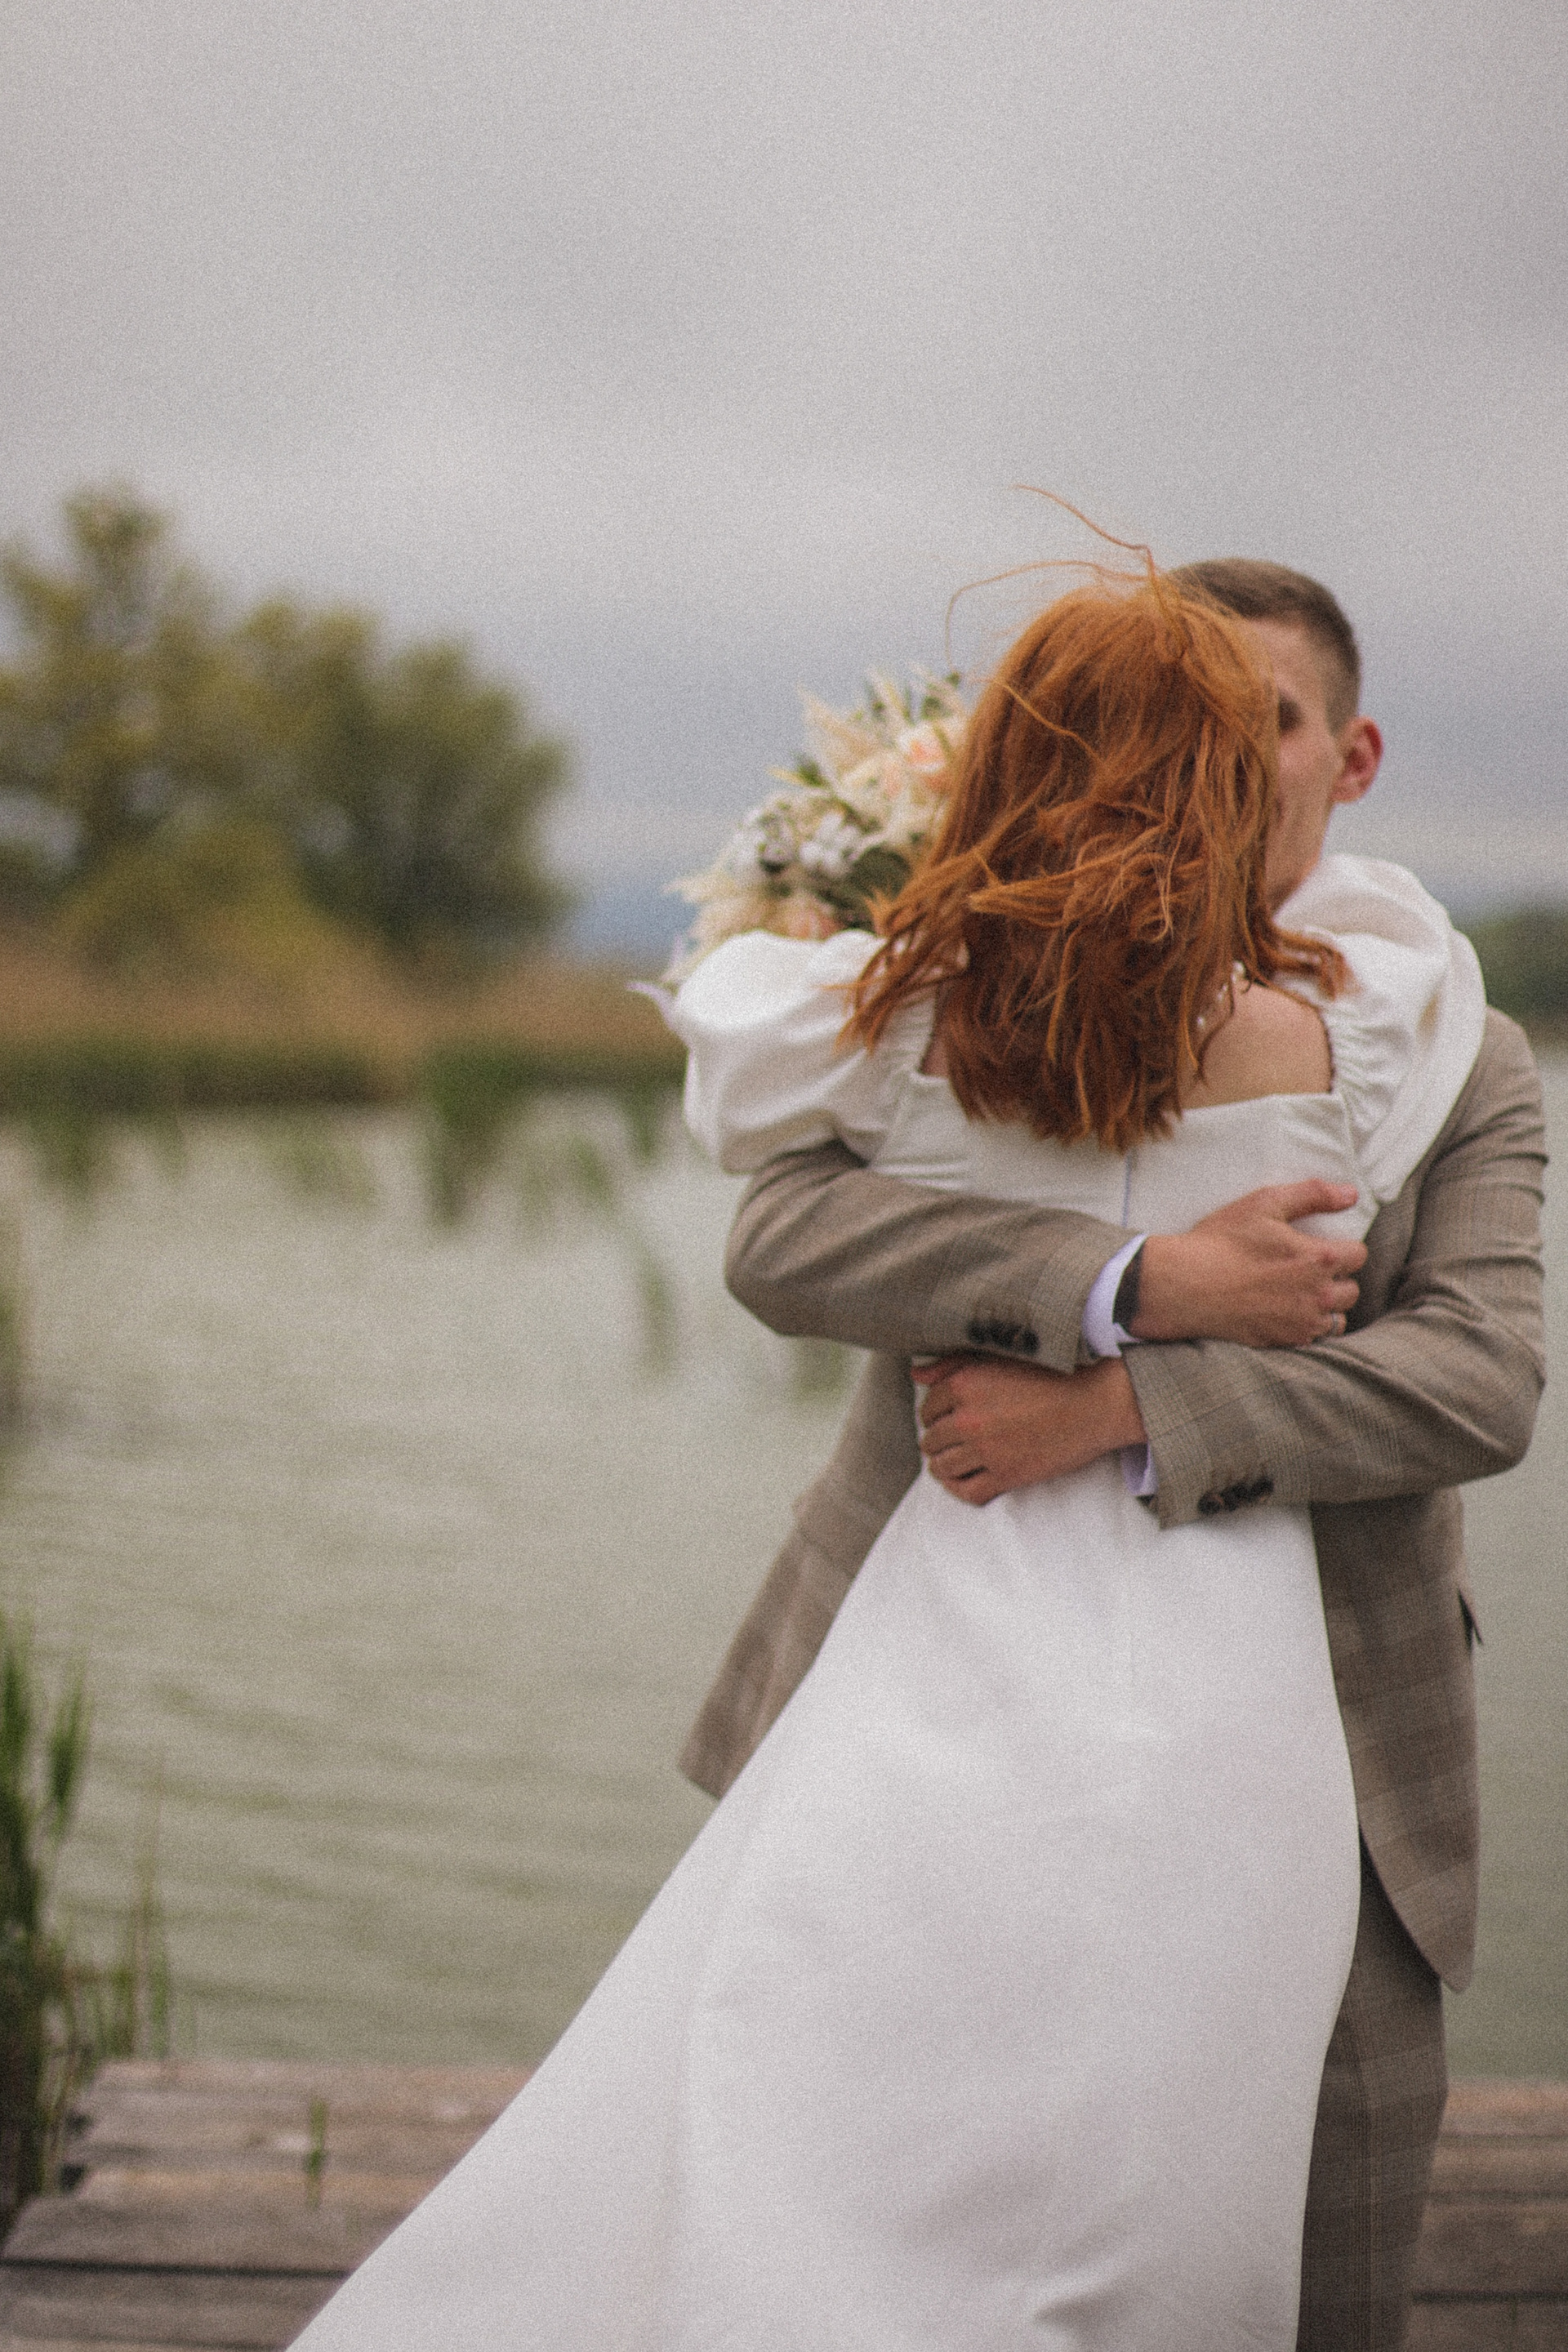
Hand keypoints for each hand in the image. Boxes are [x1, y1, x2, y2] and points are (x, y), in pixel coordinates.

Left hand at [913, 1355, 1146, 1506]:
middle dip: (938, 1441)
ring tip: (954, 1461)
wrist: (1094, 1402)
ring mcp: (985, 1450)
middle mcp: (968, 1418)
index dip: (935, 1415)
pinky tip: (964, 1481)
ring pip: (943, 1468)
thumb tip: (915, 1373)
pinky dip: (959, 1489)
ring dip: (944, 1466)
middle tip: (952, 1441)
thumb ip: (951, 1364)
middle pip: (931, 1440)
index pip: (927, 1409)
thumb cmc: (1050, 1374)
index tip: (947, 1418)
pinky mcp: (1006, 1475)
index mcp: (963, 1384)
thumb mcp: (997, 1357)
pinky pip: (967, 1491)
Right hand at [1134, 1181, 1365, 1348]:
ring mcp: (1302, 1323)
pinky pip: (1313, 1338)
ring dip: (1326, 1306)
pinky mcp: (1285, 1342)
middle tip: (1308, 1270)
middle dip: (1336, 1278)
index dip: (1342, 1248)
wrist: (1184, 1286)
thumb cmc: (1221, 1242)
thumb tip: (1351, 1193)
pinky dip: (1307, 1326)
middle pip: (1352, 1290)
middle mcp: (1318, 1295)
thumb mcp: (1264, 1204)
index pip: (1358, 1255)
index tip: (1321, 1247)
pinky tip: (1286, 1313)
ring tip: (1302, 1294)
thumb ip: (1312, 1195)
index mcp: (1319, 1258)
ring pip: (1336, 1318)